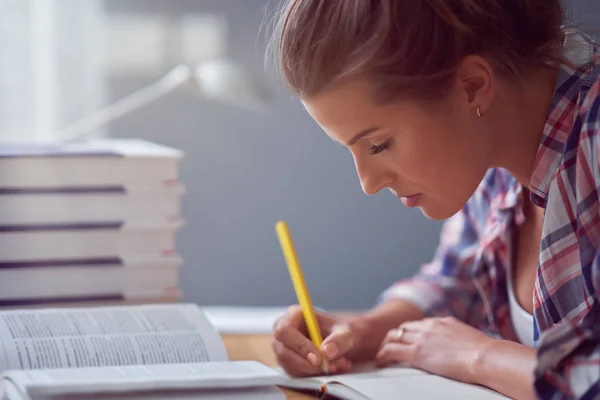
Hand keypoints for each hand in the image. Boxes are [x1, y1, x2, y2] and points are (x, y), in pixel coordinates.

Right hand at [272, 305, 358, 376]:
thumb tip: (327, 351)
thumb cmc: (340, 332)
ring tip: (336, 365)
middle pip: (284, 351)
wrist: (341, 343)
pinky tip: (330, 368)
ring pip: (290, 365)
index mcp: (294, 314)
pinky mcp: (287, 362)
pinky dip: (314, 375)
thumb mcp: (346, 332)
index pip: (285, 330)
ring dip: (314, 370)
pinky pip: (295, 374)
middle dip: (309, 364)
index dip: (299, 345)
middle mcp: (284, 331)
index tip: (318, 358)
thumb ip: (339, 339)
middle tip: (331, 366)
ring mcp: (283, 347)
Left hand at [375, 316, 492, 383]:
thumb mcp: (471, 339)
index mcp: (444, 322)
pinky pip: (392, 351)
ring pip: (394, 336)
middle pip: (404, 327)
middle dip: (396, 336)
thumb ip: (461, 340)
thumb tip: (465, 348)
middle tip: (390, 345)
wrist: (485, 357)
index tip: (408, 338)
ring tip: (382, 353)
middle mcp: (430, 326)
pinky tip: (380, 361)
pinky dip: (383, 355)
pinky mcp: (417, 352)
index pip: (420, 323)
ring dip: (386, 344)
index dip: (411, 332)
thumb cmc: (486, 354)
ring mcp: (422, 338)